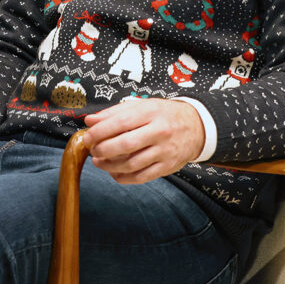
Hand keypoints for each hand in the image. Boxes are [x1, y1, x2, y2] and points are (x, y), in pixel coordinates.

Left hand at [81, 99, 204, 183]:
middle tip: (93, 150)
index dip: (100, 132)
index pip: (121, 122)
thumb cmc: (164, 115)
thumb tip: (90, 121)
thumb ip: (115, 112)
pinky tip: (114, 173)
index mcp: (152, 112)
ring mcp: (165, 151)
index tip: (88, 136)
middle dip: (103, 149)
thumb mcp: (143, 106)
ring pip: (131, 164)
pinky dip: (123, 178)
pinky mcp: (168, 167)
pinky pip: (141, 177)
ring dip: (109, 166)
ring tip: (99, 162)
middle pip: (126, 144)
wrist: (196, 126)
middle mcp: (160, 131)